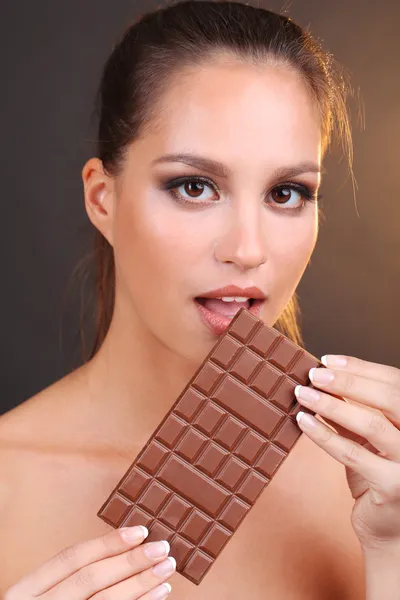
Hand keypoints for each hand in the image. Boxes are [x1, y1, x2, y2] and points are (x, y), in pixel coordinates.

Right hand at [4, 526, 174, 599]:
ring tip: (166, 568)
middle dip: (130, 562)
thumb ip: (74, 573)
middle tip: (161, 548)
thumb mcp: (45, 592)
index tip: (140, 531)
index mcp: (26, 590)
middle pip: (91, 579)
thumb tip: (127, 545)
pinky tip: (158, 594)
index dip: (108, 543)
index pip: (72, 558)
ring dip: (142, 583)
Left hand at [294, 354, 399, 550]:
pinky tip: (304, 422)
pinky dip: (325, 435)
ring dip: (332, 405)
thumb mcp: (371, 438)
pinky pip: (353, 454)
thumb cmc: (379, 476)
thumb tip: (322, 379)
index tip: (327, 359)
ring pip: (371, 424)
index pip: (395, 382)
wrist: (390, 531)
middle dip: (348, 382)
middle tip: (314, 374)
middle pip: (389, 398)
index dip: (360, 367)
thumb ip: (357, 411)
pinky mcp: (394, 487)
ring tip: (303, 393)